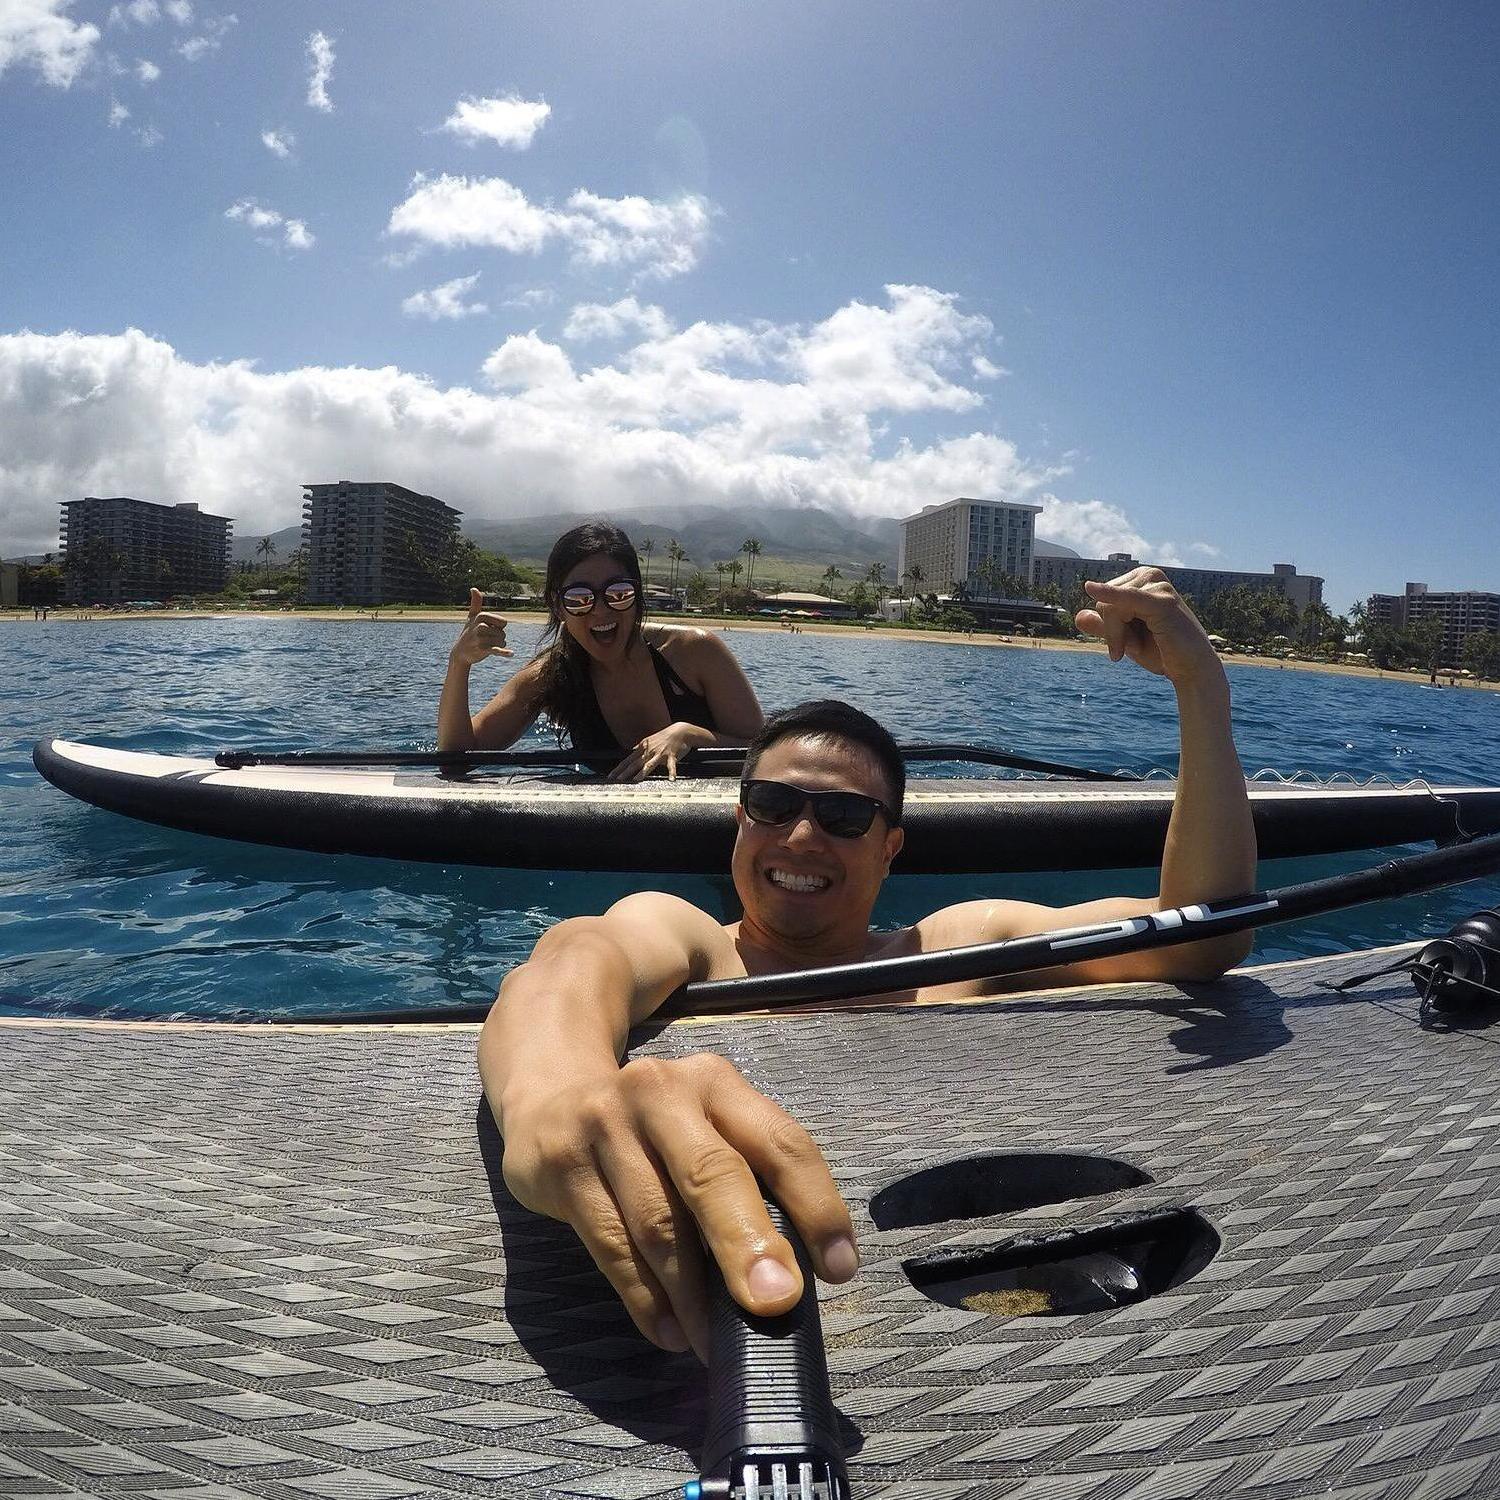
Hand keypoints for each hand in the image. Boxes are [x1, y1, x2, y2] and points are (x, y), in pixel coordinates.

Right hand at [450, 587, 513, 667]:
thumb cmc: (468, 632)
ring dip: (497, 646)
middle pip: (503, 633)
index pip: (503, 622)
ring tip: (485, 646)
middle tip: (485, 640)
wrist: (460, 653)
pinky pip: (497, 650)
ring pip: (502, 642)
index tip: (488, 629)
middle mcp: (480, 626)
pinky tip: (511, 654)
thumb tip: (474, 588)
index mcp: (481, 616)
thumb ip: (475, 603)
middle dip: (497, 638)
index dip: (499, 628)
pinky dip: (504, 652)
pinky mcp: (482, 649)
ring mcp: (481, 638)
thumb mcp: (471, 617)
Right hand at [499, 1053, 857, 1359]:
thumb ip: (748, 1181)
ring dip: (694, 1295)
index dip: (815, 1206)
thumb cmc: (653, 1131)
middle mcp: (662, 1093)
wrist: (551, 1099)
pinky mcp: (562, 1165)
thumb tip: (792, 1277)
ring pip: (659, 1222)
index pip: (780, 1142)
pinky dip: (646, 1299)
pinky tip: (671, 1332)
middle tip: (776, 1304)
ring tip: (716, 1343)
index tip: (839, 1268)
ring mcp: (605, 1124)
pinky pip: (611, 1246)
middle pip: (714, 1174)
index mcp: (717, 1083)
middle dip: (749, 1244)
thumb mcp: (704, 1129)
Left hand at [606, 721, 709, 781]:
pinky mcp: (672, 756)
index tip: (611, 776)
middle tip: (618, 779)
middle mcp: (649, 751)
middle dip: (626, 772)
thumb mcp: (649, 740)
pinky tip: (671, 779)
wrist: (680, 731)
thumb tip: (631, 750)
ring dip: (643, 772)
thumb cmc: (665, 737)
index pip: (627, 760)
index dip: (618, 768)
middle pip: (635, 763)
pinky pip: (671, 765)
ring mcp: (660, 753)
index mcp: (643, 748)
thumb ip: (640, 748)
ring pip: (650, 764)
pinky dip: (672, 772)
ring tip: (637, 779)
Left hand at [1076, 568, 1221, 684]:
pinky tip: (1091, 588)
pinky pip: (1127, 598)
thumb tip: (1078, 616)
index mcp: (1140, 580)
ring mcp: (1157, 586)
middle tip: (1132, 648)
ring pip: (1110, 609)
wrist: (1190, 670)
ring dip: (1118, 636)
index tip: (1125, 644)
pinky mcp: (1162, 602)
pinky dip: (1109, 595)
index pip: (1102, 600)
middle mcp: (1149, 576)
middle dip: (1112, 632)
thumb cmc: (1160, 652)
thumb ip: (1103, 627)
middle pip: (1103, 603)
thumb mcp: (1125, 638)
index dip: (1108, 628)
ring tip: (1137, 647)